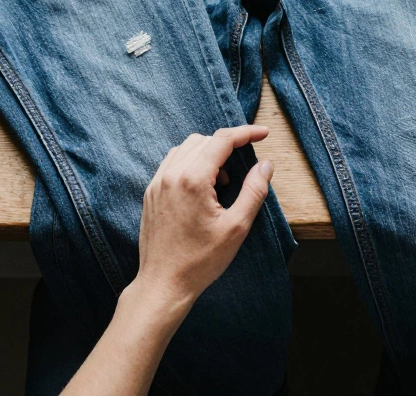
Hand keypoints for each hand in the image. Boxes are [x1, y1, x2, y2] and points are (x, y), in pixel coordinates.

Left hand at [136, 125, 274, 308]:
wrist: (164, 283)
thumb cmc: (201, 260)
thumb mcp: (236, 227)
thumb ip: (254, 191)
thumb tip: (265, 165)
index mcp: (193, 179)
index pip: (222, 139)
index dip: (246, 133)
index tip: (264, 133)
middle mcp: (171, 175)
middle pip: (204, 140)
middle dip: (227, 145)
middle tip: (243, 167)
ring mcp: (157, 183)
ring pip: (186, 149)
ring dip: (208, 154)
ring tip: (222, 183)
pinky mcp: (151, 193)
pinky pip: (172, 163)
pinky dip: (191, 164)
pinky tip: (202, 189)